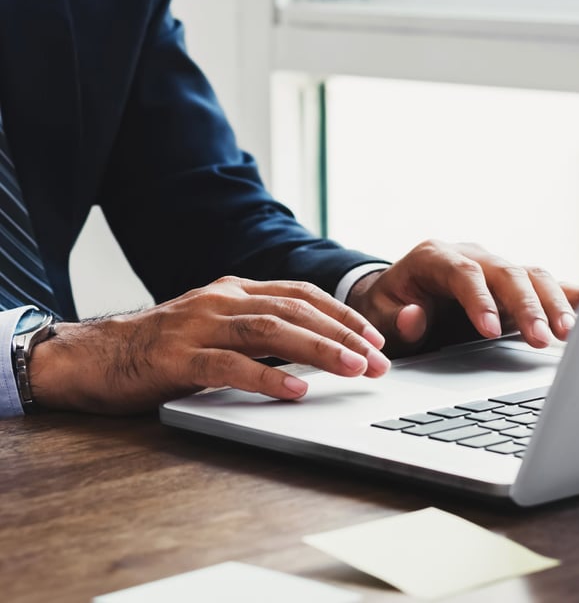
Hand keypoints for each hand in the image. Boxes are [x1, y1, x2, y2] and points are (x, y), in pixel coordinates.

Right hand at [29, 276, 389, 413]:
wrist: (96, 354)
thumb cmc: (162, 344)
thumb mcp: (215, 325)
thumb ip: (255, 327)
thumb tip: (310, 346)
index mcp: (233, 290)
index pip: (300, 294)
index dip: (341, 314)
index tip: (374, 337)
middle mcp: (221, 300)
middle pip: (294, 310)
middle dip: (342, 333)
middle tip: (378, 360)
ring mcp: (199, 326)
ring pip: (269, 331)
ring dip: (317, 349)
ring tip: (353, 369)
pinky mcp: (178, 358)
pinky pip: (230, 367)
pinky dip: (267, 378)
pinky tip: (296, 390)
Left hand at [347, 240, 578, 356]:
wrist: (396, 295)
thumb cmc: (388, 304)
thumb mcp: (378, 313)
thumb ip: (395, 318)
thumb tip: (414, 317)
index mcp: (432, 257)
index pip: (463, 274)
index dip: (479, 300)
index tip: (490, 330)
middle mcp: (468, 255)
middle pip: (505, 272)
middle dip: (525, 305)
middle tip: (541, 338)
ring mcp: (492, 267)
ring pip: (529, 275)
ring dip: (551, 303)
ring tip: (565, 333)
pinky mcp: (509, 284)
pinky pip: (542, 283)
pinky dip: (564, 295)